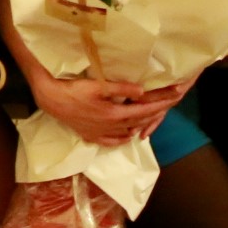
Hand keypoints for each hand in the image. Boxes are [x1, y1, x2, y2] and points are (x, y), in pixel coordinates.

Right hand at [31, 72, 187, 147]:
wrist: (52, 100)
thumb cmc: (75, 90)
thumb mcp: (99, 86)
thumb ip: (122, 89)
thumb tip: (142, 92)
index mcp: (115, 114)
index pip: (144, 110)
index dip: (161, 104)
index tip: (175, 97)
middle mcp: (111, 127)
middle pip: (139, 121)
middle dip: (156, 112)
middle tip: (170, 104)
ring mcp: (101, 133)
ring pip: (128, 132)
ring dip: (142, 125)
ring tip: (152, 118)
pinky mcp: (91, 136)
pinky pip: (112, 141)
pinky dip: (122, 139)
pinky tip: (127, 136)